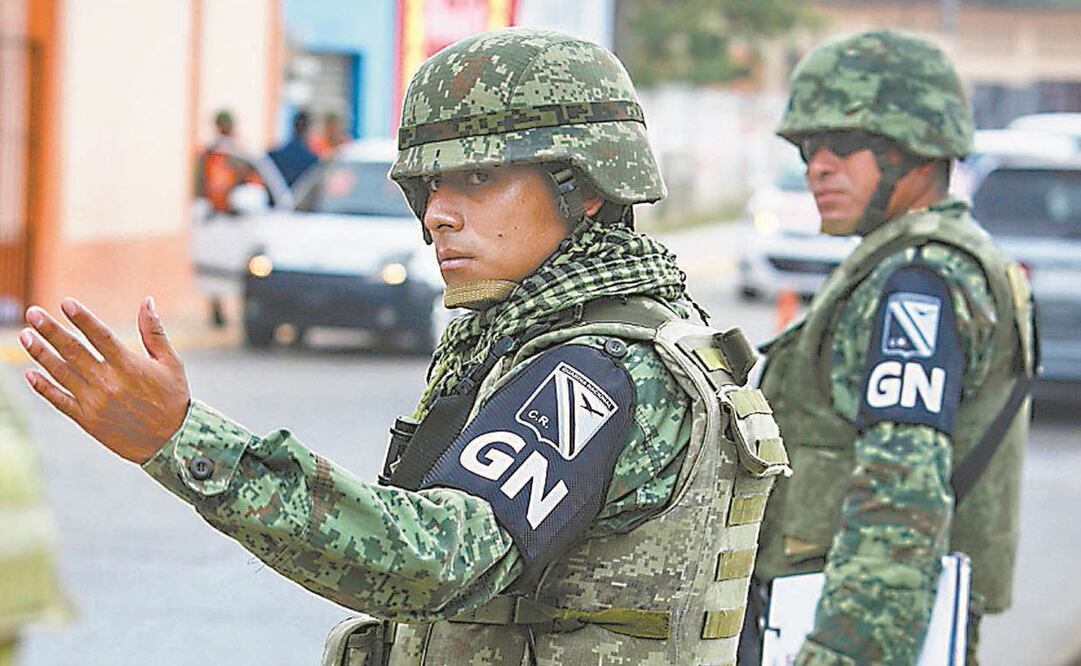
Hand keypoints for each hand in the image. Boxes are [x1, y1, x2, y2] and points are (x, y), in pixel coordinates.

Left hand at [19, 297, 190, 463]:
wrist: (171, 442)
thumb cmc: (173, 398)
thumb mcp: (170, 362)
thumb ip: (154, 331)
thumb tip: (147, 300)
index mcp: (129, 366)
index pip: (100, 336)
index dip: (82, 319)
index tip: (65, 303)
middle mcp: (108, 382)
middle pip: (73, 351)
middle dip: (50, 331)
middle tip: (32, 313)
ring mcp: (95, 402)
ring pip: (61, 373)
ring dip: (41, 354)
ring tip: (25, 336)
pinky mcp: (87, 420)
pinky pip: (59, 400)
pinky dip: (43, 387)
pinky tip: (30, 374)